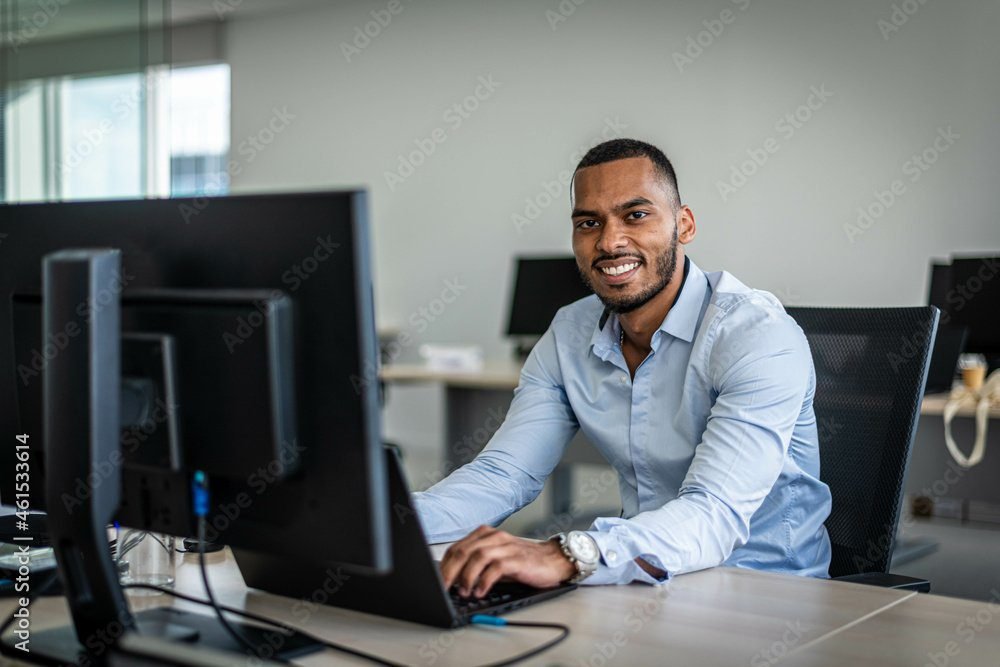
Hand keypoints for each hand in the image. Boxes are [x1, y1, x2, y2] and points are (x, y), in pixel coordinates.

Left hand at [440, 526, 575, 596]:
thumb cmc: (522, 561)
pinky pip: (496, 568)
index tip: (436, 583)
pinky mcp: (517, 559)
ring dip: (466, 577)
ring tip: (463, 593)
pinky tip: (480, 592)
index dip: (443, 567)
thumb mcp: (495, 559)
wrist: (553, 560)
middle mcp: (493, 537)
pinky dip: (484, 581)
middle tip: (443, 589)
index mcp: (484, 535)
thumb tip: (451, 581)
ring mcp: (505, 546)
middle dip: (449, 573)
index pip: (456, 548)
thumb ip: (475, 564)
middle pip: (463, 551)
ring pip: (477, 557)